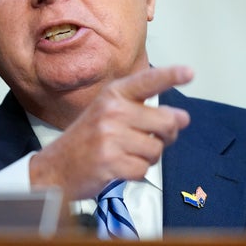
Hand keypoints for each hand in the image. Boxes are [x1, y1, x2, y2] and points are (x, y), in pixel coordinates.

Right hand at [29, 65, 193, 198]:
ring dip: (148, 157)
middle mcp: (112, 110)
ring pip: (156, 149)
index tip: (189, 72)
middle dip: (167, 136)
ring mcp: (109, 136)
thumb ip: (146, 112)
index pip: (148, 81)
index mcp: (113, 94)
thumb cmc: (88, 139)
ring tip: (128, 154)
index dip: (171, 76)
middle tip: (154, 140)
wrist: (55, 168)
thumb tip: (182, 118)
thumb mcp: (110, 113)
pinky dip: (137, 172)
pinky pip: (144, 169)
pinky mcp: (109, 161)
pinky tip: (120, 168)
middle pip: (165, 121)